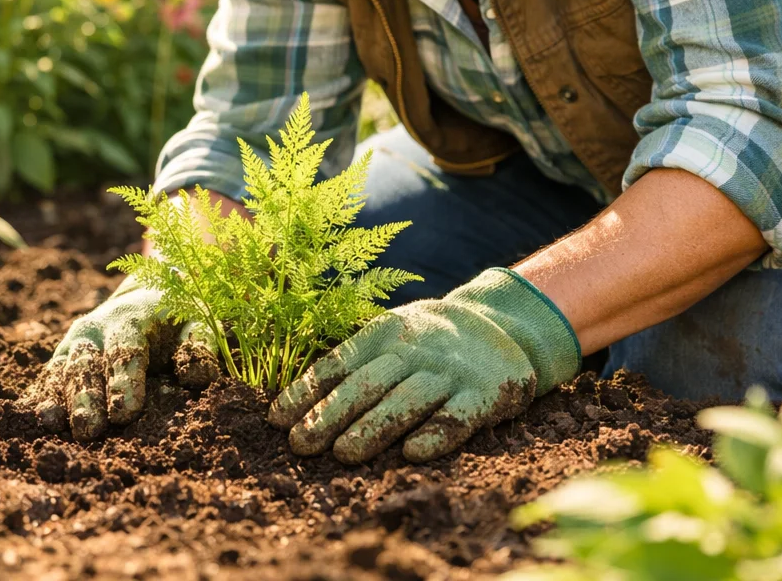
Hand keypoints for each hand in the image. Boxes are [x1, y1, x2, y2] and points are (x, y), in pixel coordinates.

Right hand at [23, 278, 218, 440]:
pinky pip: (47, 377)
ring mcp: (73, 344)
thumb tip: (195, 378)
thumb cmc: (175, 316)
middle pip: (86, 365)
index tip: (125, 414)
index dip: (125, 383)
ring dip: (59, 399)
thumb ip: (198, 348)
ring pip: (62, 371)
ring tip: (54, 425)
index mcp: (130, 321)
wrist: (144, 294)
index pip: (125, 353)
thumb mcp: (195, 322)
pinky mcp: (60, 358)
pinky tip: (39, 418)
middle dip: (86, 398)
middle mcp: (95, 330)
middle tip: (89, 430)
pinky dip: (41, 396)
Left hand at [267, 268, 579, 463]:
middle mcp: (417, 350)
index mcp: (386, 333)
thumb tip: (289, 404)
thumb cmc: (428, 341)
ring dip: (374, 427)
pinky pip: (459, 416)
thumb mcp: (391, 335)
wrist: (504, 326)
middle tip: (301, 445)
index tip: (276, 419)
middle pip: (369, 383)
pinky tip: (412, 454)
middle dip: (331, 414)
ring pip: (408, 400)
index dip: (307, 390)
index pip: (339, 363)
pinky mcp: (486, 394)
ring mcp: (452, 372)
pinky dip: (436, 435)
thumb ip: (352, 362)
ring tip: (343, 455)